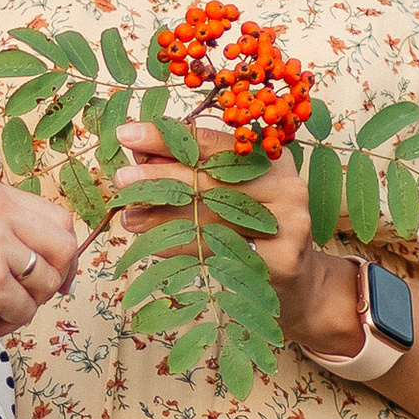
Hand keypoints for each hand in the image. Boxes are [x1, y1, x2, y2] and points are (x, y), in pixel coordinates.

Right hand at [0, 181, 79, 349]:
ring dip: (22, 307)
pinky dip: (4, 326)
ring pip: (48, 284)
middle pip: (65, 246)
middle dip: (51, 280)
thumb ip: (2, 230)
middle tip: (22, 299)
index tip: (47, 277)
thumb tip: (60, 261)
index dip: (60, 253)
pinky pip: (25, 312)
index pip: (58, 218)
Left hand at [115, 123, 362, 358]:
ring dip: (162, 216)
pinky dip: (181, 246)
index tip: (126, 135)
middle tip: (121, 178)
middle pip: (211, 178)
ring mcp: (289, 222)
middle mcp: (284, 184)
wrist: (297, 283)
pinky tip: (153, 245)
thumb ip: (189, 172)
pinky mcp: (283, 258)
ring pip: (212, 215)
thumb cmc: (251, 230)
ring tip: (127, 216)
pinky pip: (220, 250)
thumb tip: (137, 155)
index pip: (211, 141)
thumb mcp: (227, 193)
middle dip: (160, 177)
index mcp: (269, 157)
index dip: (166, 137)